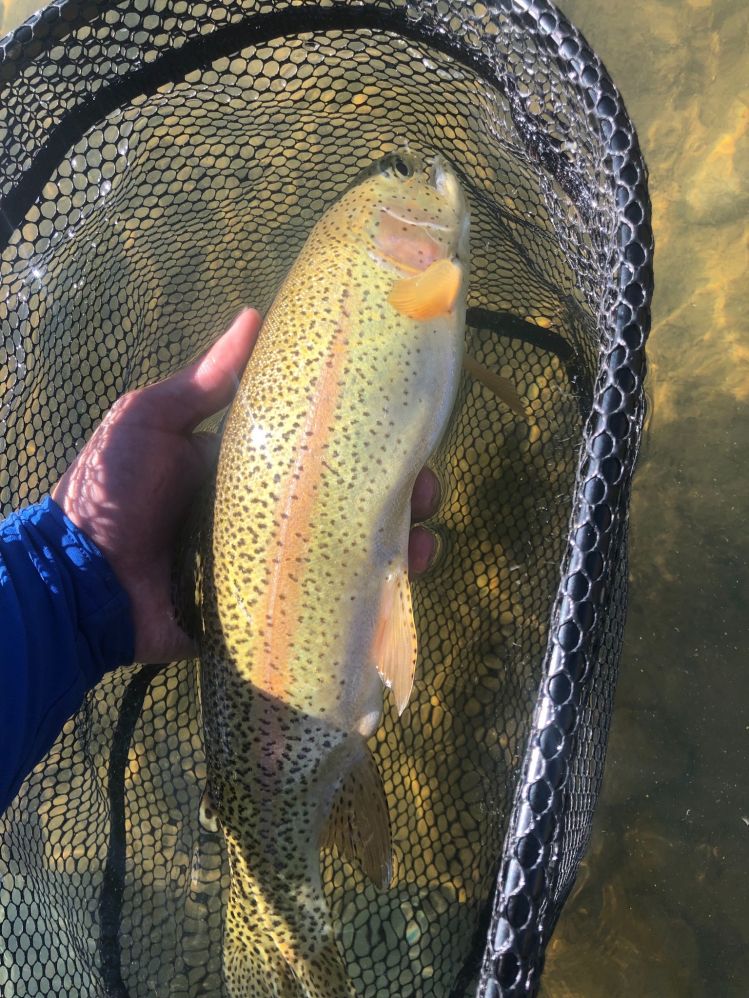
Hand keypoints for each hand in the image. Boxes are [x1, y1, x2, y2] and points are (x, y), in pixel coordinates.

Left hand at [53, 310, 439, 664]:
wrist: (81, 581)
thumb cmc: (111, 490)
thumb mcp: (148, 420)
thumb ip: (201, 381)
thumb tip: (253, 316)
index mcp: (249, 467)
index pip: (322, 449)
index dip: (366, 441)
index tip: (407, 432)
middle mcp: (270, 512)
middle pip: (349, 500)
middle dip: (399, 494)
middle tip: (429, 491)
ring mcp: (275, 563)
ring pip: (350, 550)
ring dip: (398, 544)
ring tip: (425, 543)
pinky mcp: (269, 608)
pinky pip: (326, 600)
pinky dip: (367, 593)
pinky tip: (398, 584)